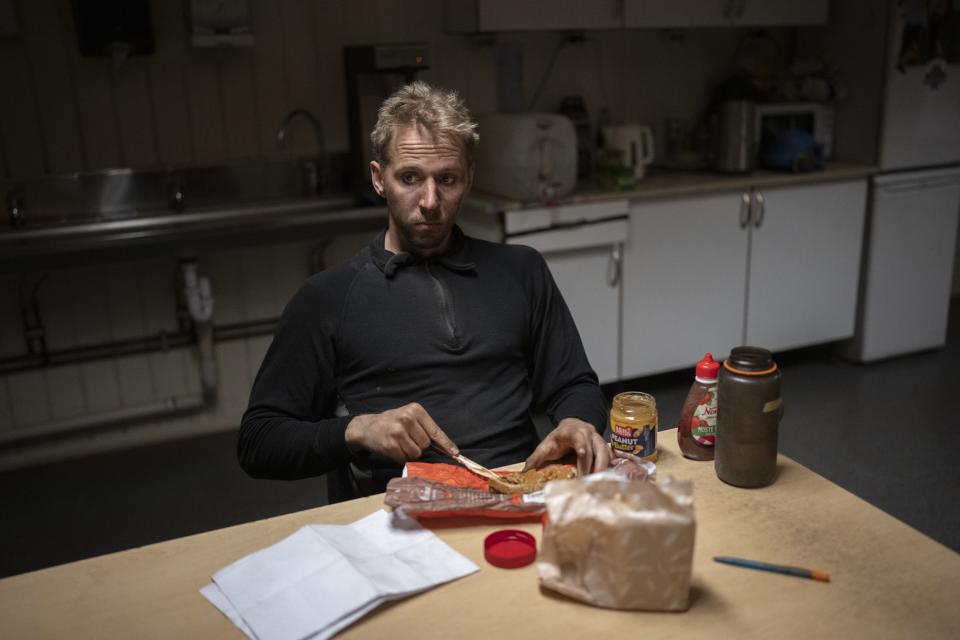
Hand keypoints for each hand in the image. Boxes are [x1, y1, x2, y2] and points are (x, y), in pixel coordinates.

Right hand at [344, 402, 458, 463]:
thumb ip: (424, 429)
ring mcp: (398, 432)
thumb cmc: (392, 422)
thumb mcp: (409, 418)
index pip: (434, 430)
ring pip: (416, 453)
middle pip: (426, 444)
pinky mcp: (390, 445)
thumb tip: (445, 448)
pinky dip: (401, 457)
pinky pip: (404, 458)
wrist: (367, 427)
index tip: (454, 452)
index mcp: (415, 410)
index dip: (445, 443)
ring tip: (400, 444)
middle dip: (420, 447)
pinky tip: (394, 448)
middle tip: (408, 440)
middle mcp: (407, 419)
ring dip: (410, 453)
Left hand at [523, 417, 609, 475]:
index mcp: (572, 432)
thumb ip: (536, 458)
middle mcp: (588, 434)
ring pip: (605, 453)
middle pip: (593, 449)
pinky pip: (610, 457)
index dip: (581, 446)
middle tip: (587, 482)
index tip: (582, 454)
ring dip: (602, 468)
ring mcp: (598, 439)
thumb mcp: (546, 446)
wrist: (573, 427)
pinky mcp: (605, 447)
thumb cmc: (558, 439)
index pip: (578, 438)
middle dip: (592, 466)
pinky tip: (606, 480)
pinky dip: (609, 468)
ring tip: (598, 483)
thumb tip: (525, 472)